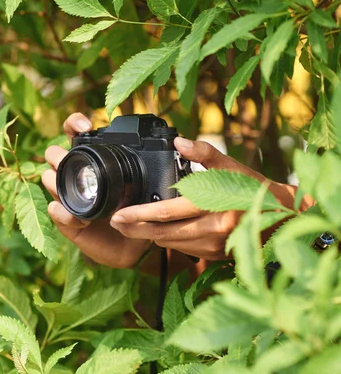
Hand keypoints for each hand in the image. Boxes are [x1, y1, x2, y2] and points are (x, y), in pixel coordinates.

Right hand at [42, 113, 151, 267]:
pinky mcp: (67, 219)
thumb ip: (155, 169)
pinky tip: (81, 220)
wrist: (135, 246)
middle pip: (53, 153)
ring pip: (48, 178)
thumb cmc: (140, 210)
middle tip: (73, 162)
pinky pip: (55, 210)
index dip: (75, 123)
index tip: (86, 126)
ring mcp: (69, 195)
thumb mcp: (149, 187)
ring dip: (59, 183)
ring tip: (82, 195)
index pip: (75, 132)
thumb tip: (177, 146)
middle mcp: (77, 174)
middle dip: (58, 155)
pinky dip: (64, 213)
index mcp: (94, 159)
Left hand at [109, 137, 306, 259]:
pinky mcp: (214, 256)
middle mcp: (210, 230)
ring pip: (169, 243)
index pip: (165, 213)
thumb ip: (205, 153)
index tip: (118, 215)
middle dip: (134, 230)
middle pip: (161, 234)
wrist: (283, 217)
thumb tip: (179, 142)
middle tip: (115, 223)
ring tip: (130, 225)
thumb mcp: (232, 167)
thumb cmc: (254, 188)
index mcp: (212, 206)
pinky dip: (167, 239)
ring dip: (149, 235)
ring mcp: (211, 246)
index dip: (138, 215)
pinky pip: (182, 249)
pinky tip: (158, 231)